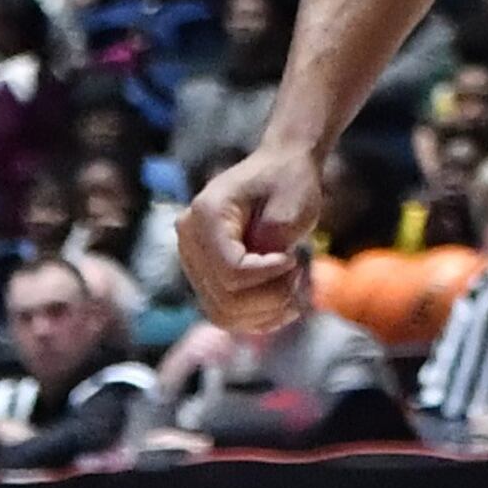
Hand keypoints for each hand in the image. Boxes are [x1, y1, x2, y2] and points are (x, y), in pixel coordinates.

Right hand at [180, 132, 325, 330]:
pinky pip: (225, 314)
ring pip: (222, 313)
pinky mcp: (204, 276)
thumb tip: (254, 284)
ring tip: (294, 292)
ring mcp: (193, 260)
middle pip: (225, 297)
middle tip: (298, 276)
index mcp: (205, 214)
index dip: (267, 277)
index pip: (231, 271)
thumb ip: (270, 246)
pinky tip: (284, 306)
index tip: (294, 261)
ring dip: (265, 313)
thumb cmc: (289, 182)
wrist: (281, 168)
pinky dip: (257, 318)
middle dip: (270, 297)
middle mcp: (189, 238)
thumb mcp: (290, 209)